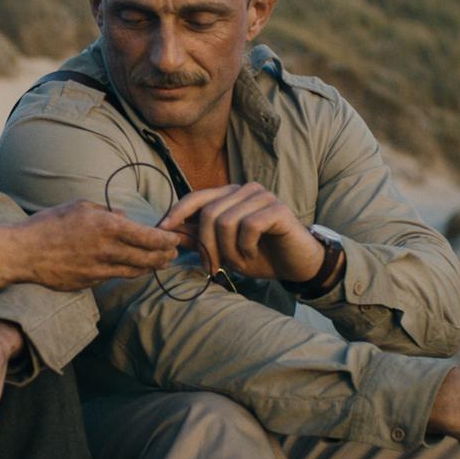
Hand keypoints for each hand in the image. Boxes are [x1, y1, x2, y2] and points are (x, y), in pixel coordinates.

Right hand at [0, 199, 179, 291]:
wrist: (23, 253)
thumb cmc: (49, 224)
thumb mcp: (79, 207)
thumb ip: (106, 212)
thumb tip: (124, 218)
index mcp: (107, 227)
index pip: (149, 237)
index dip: (167, 240)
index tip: (175, 238)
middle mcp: (108, 251)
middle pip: (148, 258)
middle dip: (165, 256)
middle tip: (173, 253)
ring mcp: (99, 270)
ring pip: (135, 271)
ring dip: (151, 267)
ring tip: (160, 262)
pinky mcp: (90, 283)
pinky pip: (115, 277)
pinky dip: (127, 272)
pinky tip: (132, 268)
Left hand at [156, 182, 321, 281]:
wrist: (297, 265)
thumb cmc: (260, 255)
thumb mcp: (223, 250)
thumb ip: (199, 237)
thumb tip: (169, 232)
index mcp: (229, 195)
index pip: (195, 197)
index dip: (176, 213)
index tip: (162, 232)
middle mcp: (244, 190)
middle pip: (208, 213)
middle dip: (205, 245)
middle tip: (211, 268)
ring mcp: (262, 196)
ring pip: (225, 221)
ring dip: (227, 250)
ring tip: (237, 263)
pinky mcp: (277, 208)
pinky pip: (248, 227)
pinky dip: (245, 247)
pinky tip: (252, 254)